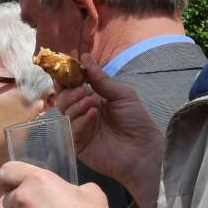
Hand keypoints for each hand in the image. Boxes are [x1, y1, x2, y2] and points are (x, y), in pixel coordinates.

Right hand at [56, 60, 164, 207]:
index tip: (66, 69)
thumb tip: (85, 57)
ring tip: (92, 104)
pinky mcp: (78, 146)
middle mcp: (83, 113)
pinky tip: (93, 116)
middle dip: (70, 92)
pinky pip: (71, 131)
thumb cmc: (137, 121)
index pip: (71, 86)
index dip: (66, 77)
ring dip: (76, 105)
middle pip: (63, 99)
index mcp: (92, 99)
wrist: (144, 150)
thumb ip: (101, 79)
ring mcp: (80, 130)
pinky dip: (80, 121)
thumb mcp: (122, 94)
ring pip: (65, 113)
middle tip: (83, 91)